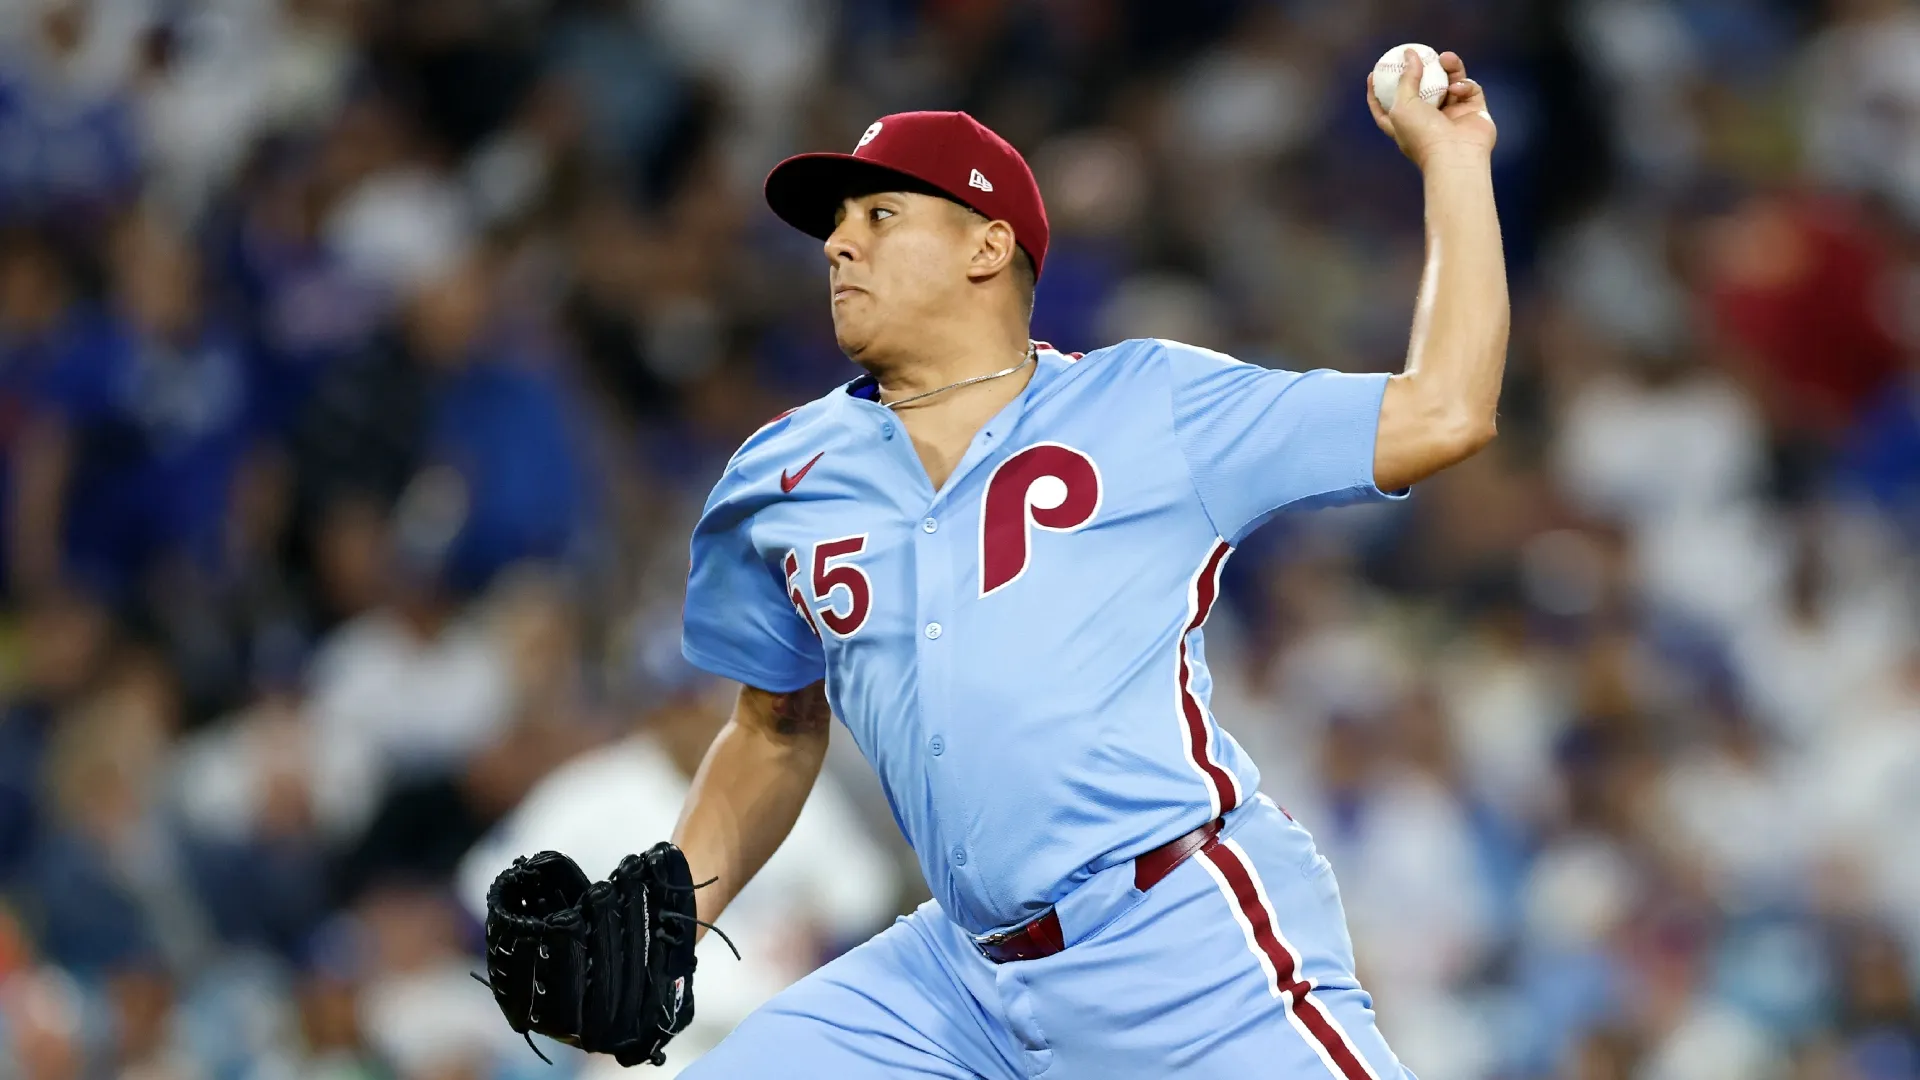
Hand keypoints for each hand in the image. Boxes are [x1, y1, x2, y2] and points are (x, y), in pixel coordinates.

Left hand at [1367, 50, 1496, 168]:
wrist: (1456, 155)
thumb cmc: (1423, 135)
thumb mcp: (1403, 105)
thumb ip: (1405, 78)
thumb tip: (1409, 53)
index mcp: (1404, 126)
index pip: (1385, 108)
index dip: (1377, 91)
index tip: (1374, 72)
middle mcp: (1428, 122)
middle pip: (1423, 89)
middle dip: (1423, 70)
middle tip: (1422, 54)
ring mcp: (1453, 117)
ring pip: (1450, 83)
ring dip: (1449, 68)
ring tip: (1446, 58)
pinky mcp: (1474, 112)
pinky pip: (1469, 90)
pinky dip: (1464, 85)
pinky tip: (1458, 89)